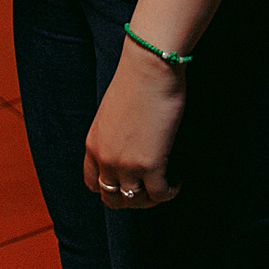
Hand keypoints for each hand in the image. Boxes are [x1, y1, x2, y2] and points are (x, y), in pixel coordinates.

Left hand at [84, 37, 184, 210]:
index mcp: (92, 144)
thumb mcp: (111, 114)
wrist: (148, 67)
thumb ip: (112, 136)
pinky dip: (170, 191)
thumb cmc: (134, 81)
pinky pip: (160, 194)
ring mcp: (126, 164)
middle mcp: (105, 158)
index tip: (127, 182)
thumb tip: (128, 148)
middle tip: (148, 188)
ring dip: (151, 198)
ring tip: (164, 183)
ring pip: (135, 201)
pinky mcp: (150, 165)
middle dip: (131, 199)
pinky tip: (176, 179)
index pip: (92, 183)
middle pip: (112, 198)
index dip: (110, 188)